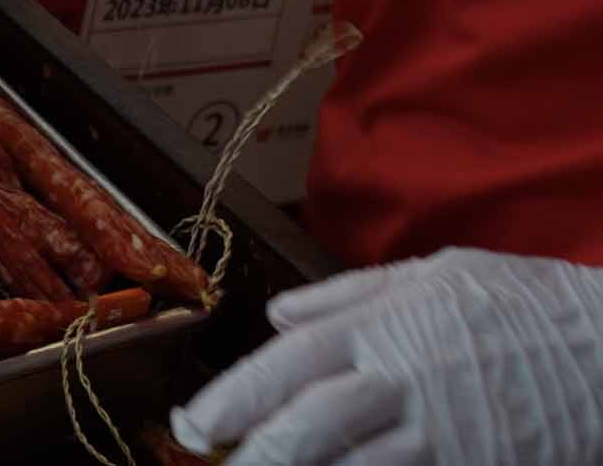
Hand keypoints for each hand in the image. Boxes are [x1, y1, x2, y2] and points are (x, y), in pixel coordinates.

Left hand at [171, 248, 602, 464]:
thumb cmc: (526, 304)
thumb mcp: (435, 274)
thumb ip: (347, 296)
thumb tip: (278, 314)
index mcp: (382, 325)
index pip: (285, 364)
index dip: (232, 399)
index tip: (194, 424)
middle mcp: (402, 379)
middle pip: (307, 427)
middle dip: (253, 456)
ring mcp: (442, 433)